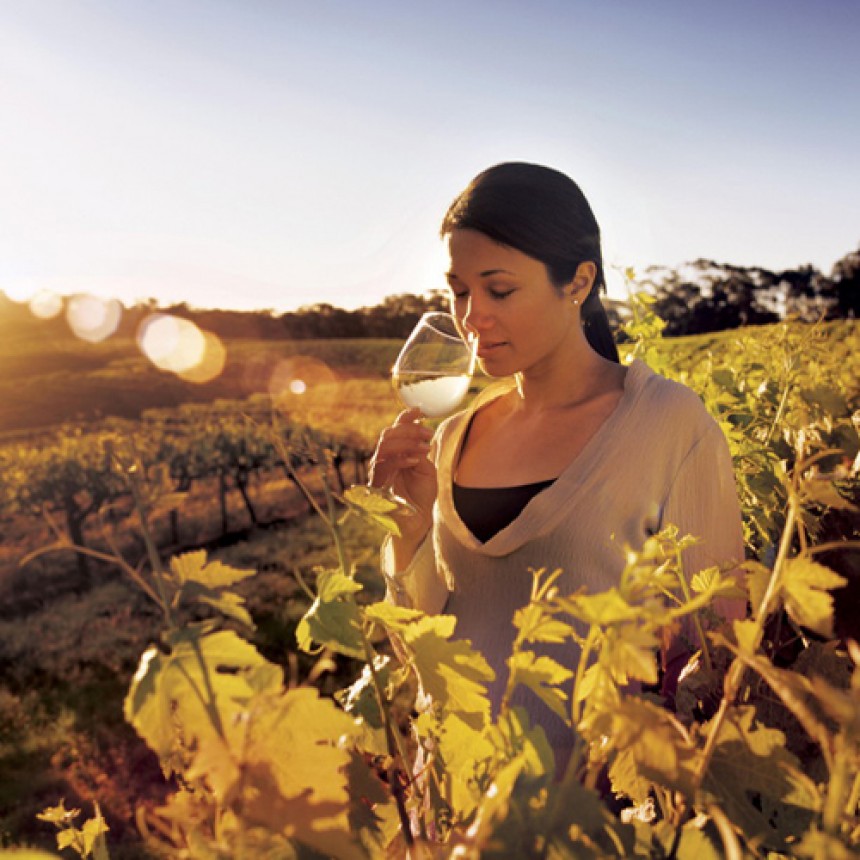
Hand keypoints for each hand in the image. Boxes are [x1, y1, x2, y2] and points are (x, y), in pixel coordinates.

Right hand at [369, 408, 436, 533]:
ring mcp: (378, 472)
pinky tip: (415, 459)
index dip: (405, 418)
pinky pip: (384, 466)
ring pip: (385, 446)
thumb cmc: (422, 494)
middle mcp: (383, 460)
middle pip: (388, 434)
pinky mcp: (376, 485)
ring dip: (406, 442)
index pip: (395, 430)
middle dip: (409, 429)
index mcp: (394, 453)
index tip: (419, 410)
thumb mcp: (425, 467)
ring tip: (425, 446)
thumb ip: (419, 450)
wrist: (418, 520)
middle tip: (428, 433)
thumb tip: (420, 428)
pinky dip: (400, 459)